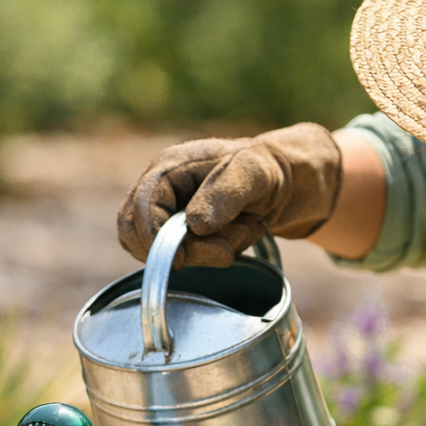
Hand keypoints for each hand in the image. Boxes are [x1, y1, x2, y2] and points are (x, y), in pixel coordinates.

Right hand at [117, 123, 341, 268]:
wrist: (288, 183)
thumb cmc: (268, 169)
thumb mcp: (255, 173)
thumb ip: (226, 194)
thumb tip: (195, 225)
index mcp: (170, 167)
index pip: (141, 207)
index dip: (156, 237)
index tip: (182, 258)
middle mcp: (162, 190)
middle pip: (137, 233)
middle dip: (182, 251)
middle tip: (226, 249)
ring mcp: (170, 213)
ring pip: (159, 251)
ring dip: (203, 254)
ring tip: (240, 235)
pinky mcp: (183, 234)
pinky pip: (181, 257)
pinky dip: (210, 257)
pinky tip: (234, 241)